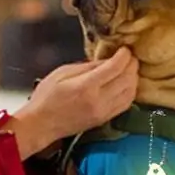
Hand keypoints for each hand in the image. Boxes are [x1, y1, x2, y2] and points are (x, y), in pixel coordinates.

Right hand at [8, 48, 138, 159]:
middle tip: (129, 57)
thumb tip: (107, 61)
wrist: (41, 125)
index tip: (124, 49)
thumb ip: (86, 66)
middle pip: (127, 79)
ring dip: (133, 79)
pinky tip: (126, 84)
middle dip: (132, 65)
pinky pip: (126, 104)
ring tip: (129, 69)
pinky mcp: (104, 120)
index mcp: (86, 86)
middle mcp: (99, 100)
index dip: (124, 56)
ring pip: (130, 93)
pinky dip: (130, 92)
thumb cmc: (46, 97)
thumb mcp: (62, 73)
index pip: (115, 67)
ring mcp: (103, 112)